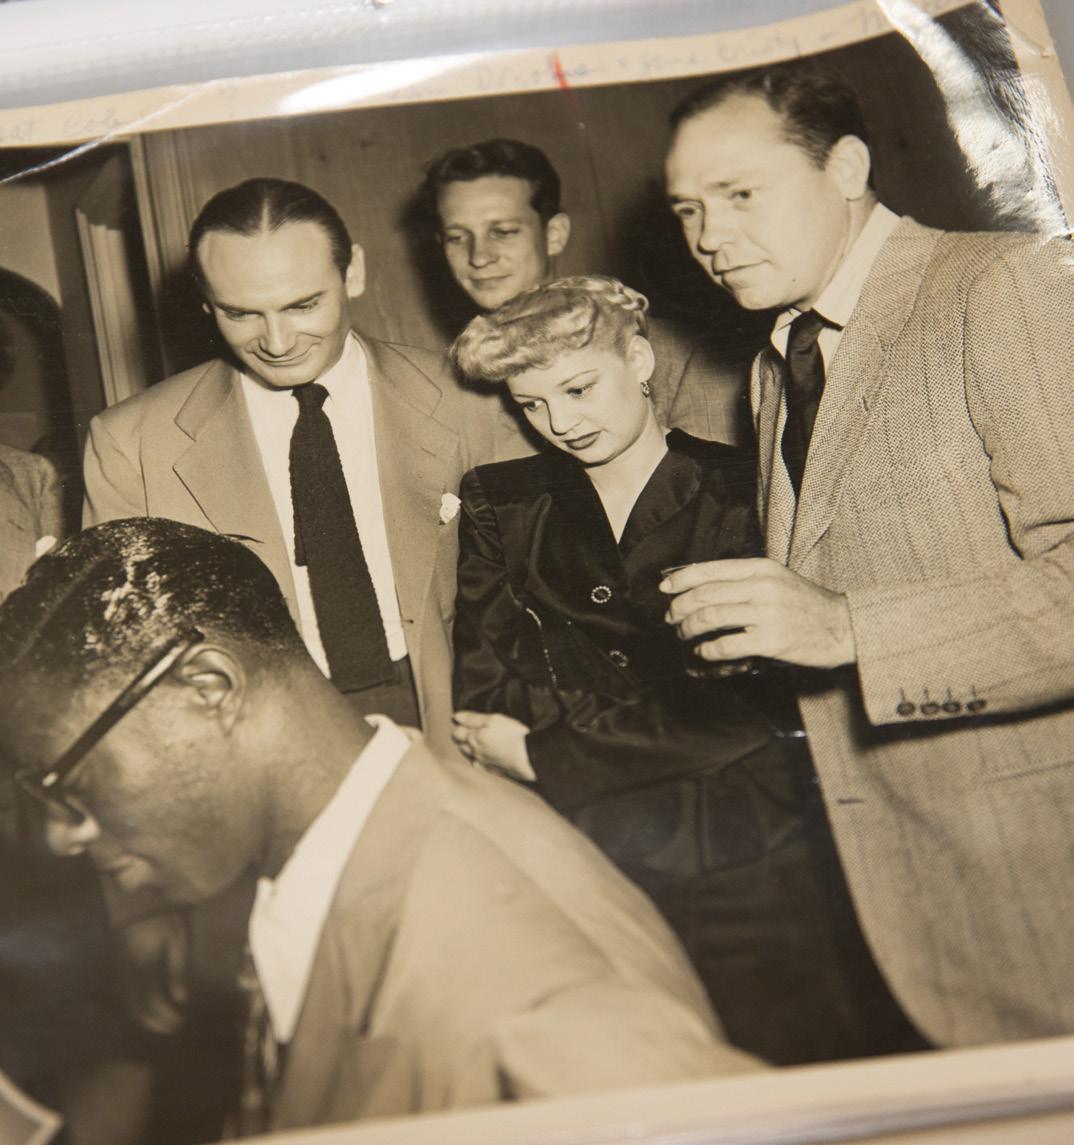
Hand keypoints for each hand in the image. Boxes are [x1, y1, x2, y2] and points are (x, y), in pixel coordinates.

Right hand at [115, 910, 190, 1035]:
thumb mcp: (177, 938)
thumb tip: (180, 1000)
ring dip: (147, 1015)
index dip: (164, 1018)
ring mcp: (121, 969)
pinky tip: (154, 1003)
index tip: (179, 1023)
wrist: (136, 899)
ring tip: (166, 1019)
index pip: (151, 1004)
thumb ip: (177, 970)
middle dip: (155, 1022)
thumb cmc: (163, 915)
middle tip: (174, 1027)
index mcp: (143, 968)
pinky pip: (128, 991)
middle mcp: (128, 973)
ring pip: (130, 1002)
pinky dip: (141, 1003)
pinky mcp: (121, 964)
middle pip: (137, 1008)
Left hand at [451, 711, 535, 781]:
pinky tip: (483, 756)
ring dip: (469, 748)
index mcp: (473, 738)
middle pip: (460, 745)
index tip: (466, 721)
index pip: (456, 733)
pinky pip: (478, 765)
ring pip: (468, 756)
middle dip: (462, 737)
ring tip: (477, 741)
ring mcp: (482, 762)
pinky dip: (477, 759)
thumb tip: (456, 717)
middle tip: (471, 729)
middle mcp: (474, 752)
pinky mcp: (491, 770)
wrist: (528, 757)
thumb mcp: (493, 719)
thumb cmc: (512, 734)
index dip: (460, 726)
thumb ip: (472, 718)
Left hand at [661, 558, 856, 669]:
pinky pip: (726, 645)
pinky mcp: (771, 640)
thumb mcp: (776, 579)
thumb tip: (700, 585)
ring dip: (689, 629)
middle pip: (704, 595)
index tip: (665, 590)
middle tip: (671, 618)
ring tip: (685, 635)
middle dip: (679, 608)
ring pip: (710, 618)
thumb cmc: (806, 604)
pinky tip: (705, 652)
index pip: (709, 569)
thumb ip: (743, 579)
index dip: (680, 580)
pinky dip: (708, 650)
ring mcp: (767, 613)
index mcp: (760, 568)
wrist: (844, 627)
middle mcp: (761, 586)